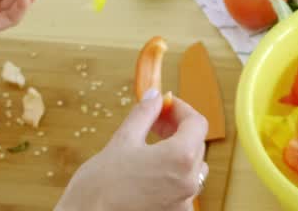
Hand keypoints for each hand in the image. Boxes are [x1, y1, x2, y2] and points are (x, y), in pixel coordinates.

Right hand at [56, 91, 209, 210]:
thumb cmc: (100, 186)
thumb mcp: (122, 140)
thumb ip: (144, 115)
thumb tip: (154, 97)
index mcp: (180, 159)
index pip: (197, 124)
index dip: (181, 109)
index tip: (165, 105)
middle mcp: (189, 183)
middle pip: (196, 145)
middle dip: (178, 129)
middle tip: (155, 121)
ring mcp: (183, 203)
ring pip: (192, 168)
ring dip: (178, 152)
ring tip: (152, 146)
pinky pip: (183, 189)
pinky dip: (173, 175)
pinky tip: (151, 172)